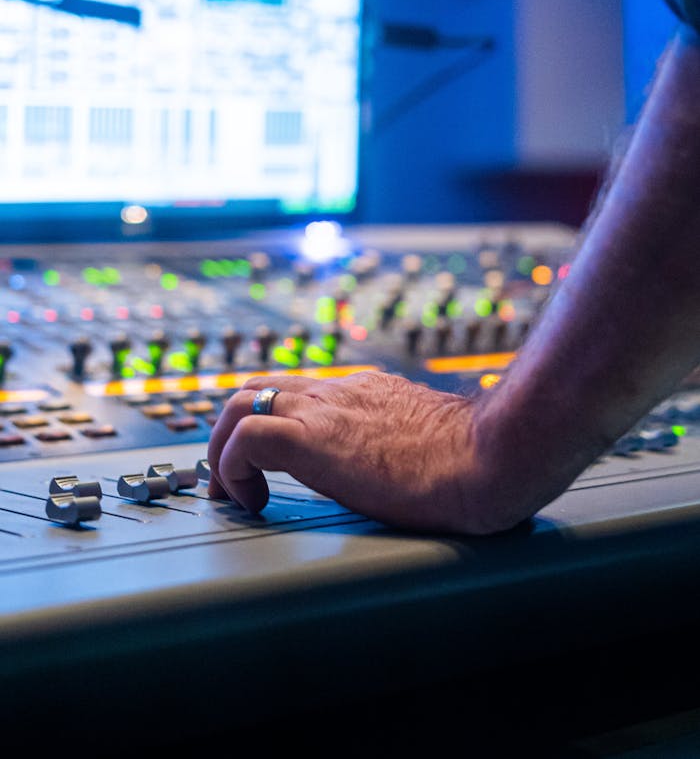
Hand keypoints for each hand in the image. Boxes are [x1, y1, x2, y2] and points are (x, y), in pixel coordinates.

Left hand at [207, 369, 499, 534]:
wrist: (489, 455)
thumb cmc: (476, 458)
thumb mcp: (428, 440)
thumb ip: (407, 440)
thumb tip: (417, 467)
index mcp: (365, 393)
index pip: (299, 391)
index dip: (272, 423)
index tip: (272, 468)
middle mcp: (337, 393)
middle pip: (257, 386)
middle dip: (231, 431)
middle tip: (236, 480)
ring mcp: (324, 410)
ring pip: (239, 401)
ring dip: (223, 450)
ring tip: (234, 494)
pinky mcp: (314, 438)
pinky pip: (248, 435)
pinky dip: (234, 466)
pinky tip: (253, 503)